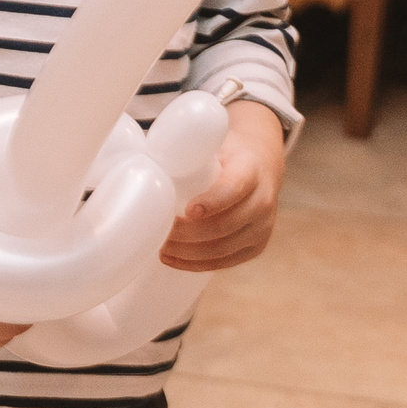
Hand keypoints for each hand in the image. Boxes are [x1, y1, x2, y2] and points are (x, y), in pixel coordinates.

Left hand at [159, 98, 286, 272]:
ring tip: (160, 248)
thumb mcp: (211, 143)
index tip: (187, 210)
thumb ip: (186, 151)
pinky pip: (225, 262)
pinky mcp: (257, 246)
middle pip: (224, 225)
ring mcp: (263, 226)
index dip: (211, 202)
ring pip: (223, 249)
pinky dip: (196, 264)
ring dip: (188, 253)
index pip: (234, 188)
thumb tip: (142, 163)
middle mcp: (264, 199)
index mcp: (251, 168)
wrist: (261, 164)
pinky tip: (173, 258)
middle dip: (187, 234)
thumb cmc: (224, 154)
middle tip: (159, 233)